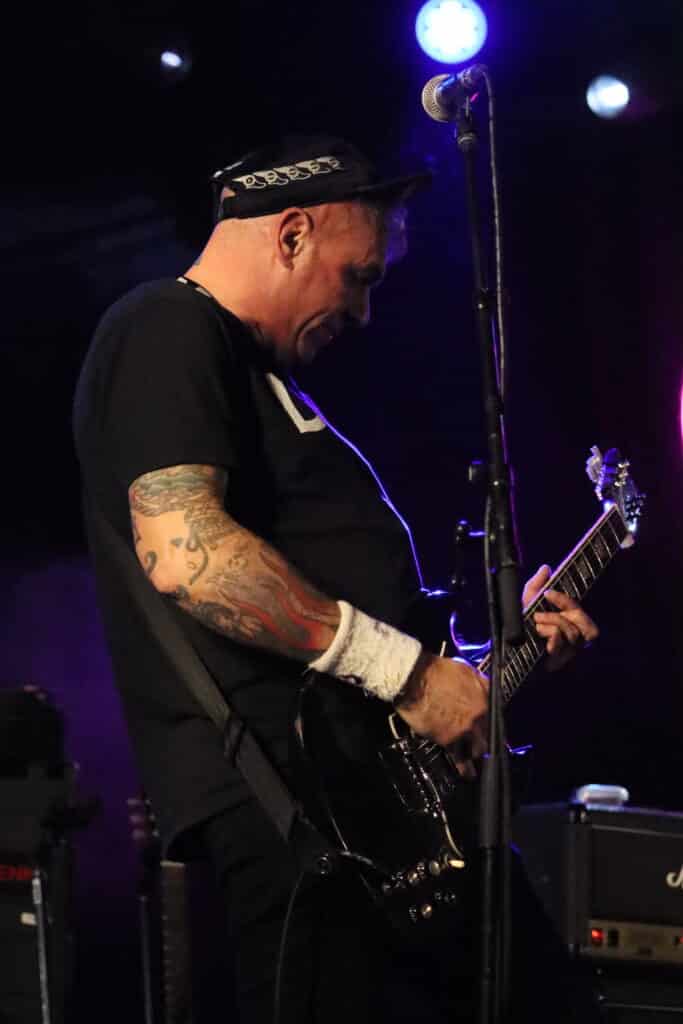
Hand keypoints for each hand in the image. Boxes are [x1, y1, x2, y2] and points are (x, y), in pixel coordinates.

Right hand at [395, 652, 488, 774]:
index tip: (495, 731)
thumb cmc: (436, 672)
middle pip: (491, 736)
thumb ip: (480, 683)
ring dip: (478, 756)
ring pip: (479, 749)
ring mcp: (465, 730)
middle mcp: (479, 716)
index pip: (498, 717)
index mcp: (486, 698)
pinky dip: (464, 767)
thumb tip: (485, 688)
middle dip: (489, 743)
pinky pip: (460, 757)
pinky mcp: (449, 740)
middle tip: (490, 750)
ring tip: (479, 764)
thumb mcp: (466, 670)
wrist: (416, 679)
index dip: (495, 725)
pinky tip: (467, 773)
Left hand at [523, 564, 598, 671]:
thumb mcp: (526, 604)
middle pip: (586, 625)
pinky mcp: (556, 663)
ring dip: (552, 623)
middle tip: (539, 614)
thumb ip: (536, 586)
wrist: (503, 651)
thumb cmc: (518, 628)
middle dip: (563, 612)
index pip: (581, 613)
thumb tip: (546, 568)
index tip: (547, 593)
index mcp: (567, 625)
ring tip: (536, 625)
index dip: (566, 600)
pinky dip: (550, 637)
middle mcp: (572, 641)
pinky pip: (560, 645)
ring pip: (572, 633)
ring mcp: (566, 654)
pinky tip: (539, 637)